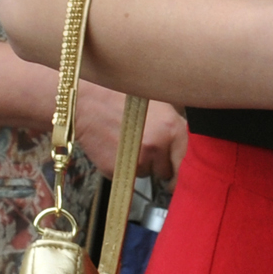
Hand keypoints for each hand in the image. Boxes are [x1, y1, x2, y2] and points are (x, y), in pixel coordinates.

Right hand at [72, 87, 188, 183]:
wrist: (86, 102)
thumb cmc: (120, 97)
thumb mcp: (157, 104)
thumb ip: (172, 126)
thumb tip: (181, 145)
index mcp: (171, 128)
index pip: (185, 161)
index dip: (180, 168)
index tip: (177, 174)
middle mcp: (157, 146)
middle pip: (165, 171)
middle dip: (157, 163)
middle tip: (144, 147)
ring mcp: (137, 160)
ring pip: (145, 173)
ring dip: (139, 164)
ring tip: (127, 142)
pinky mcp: (118, 170)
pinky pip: (126, 176)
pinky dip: (122, 166)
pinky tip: (115, 147)